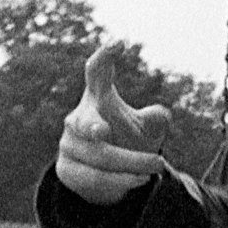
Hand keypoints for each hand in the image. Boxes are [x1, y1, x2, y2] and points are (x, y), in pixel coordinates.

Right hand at [55, 44, 172, 204]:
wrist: (110, 174)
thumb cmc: (129, 139)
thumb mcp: (146, 127)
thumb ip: (154, 118)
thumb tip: (160, 115)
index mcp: (97, 98)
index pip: (96, 74)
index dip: (103, 59)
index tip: (116, 45)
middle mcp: (78, 118)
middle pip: (86, 122)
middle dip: (93, 126)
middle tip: (104, 131)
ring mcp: (68, 144)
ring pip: (99, 156)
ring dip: (130, 164)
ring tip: (156, 167)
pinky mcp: (66, 170)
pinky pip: (94, 178)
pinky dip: (119, 182)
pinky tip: (138, 181)